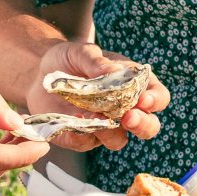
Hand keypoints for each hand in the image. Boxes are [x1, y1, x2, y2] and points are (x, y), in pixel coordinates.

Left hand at [26, 40, 168, 152]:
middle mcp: (124, 109)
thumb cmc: (69, 59)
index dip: (155, 101)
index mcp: (134, 85)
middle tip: (128, 117)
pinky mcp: (80, 137)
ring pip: (118, 140)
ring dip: (110, 133)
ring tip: (95, 118)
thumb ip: (97, 61)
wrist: (38, 73)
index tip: (143, 99)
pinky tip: (73, 120)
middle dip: (143, 125)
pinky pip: (85, 143)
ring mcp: (104, 126)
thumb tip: (114, 72)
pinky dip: (80, 135)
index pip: (158, 97)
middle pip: (148, 126)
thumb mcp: (82, 52)